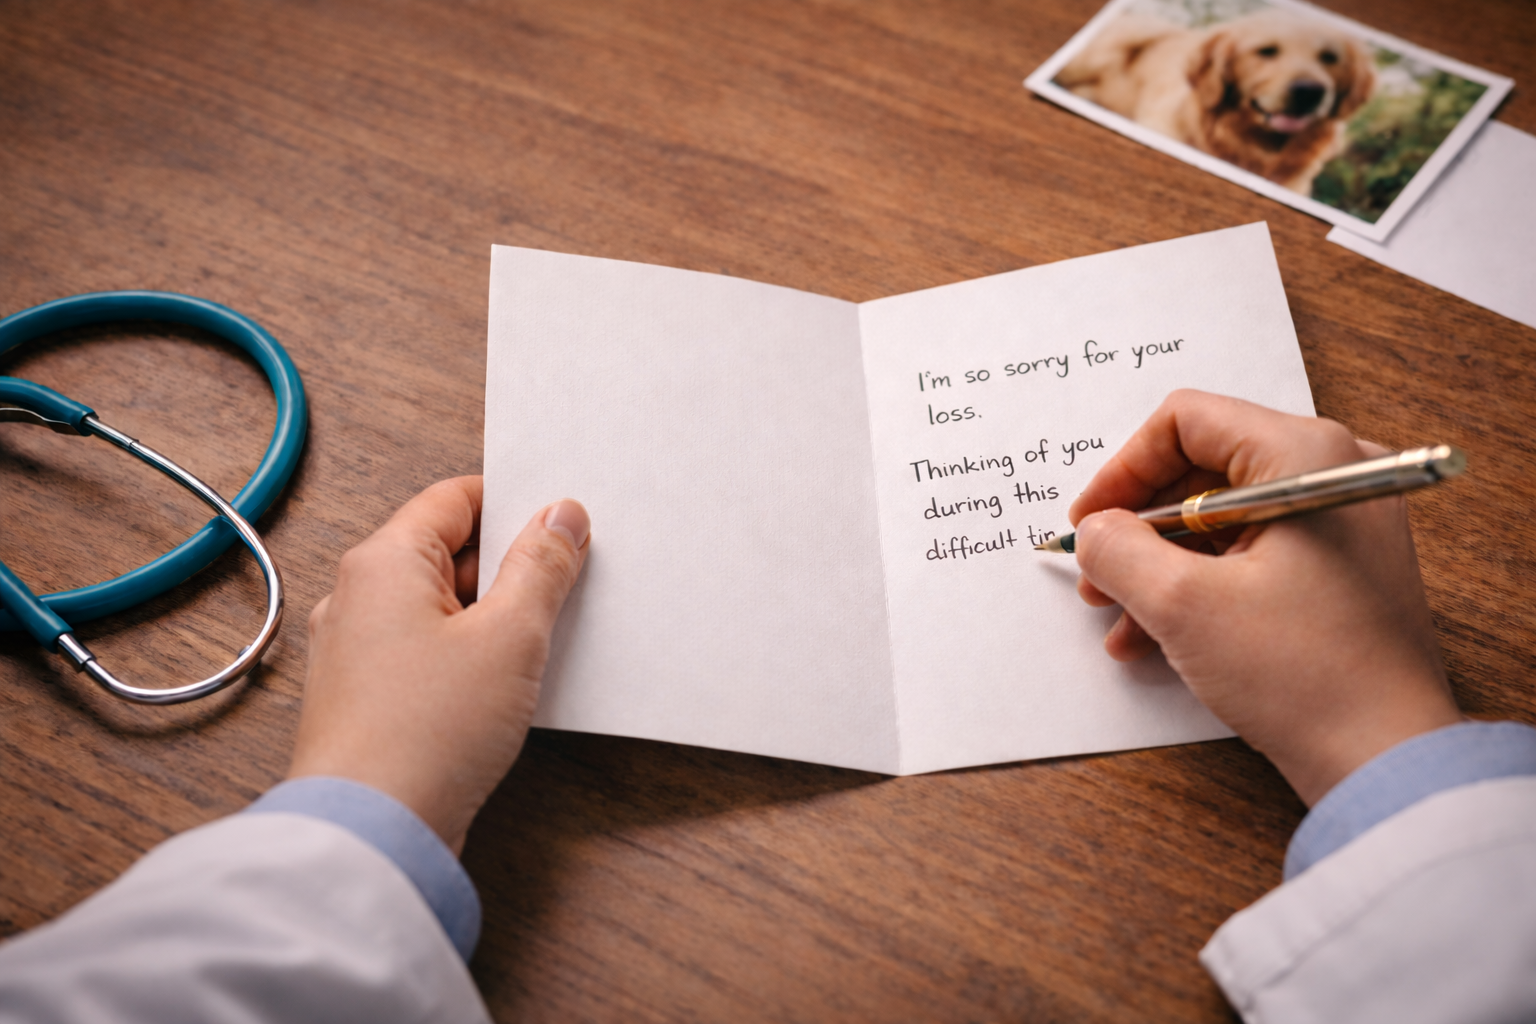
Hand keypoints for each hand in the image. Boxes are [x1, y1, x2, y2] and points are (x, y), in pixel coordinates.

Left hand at [289, 477, 588, 852]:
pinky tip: (506, 681)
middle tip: (566, 582)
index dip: (514, 503)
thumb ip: (541, 567)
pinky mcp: (368, 698)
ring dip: (493, 615)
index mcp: (383, 562)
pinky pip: (427, 652)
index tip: (562, 521)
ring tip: (541, 638)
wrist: (373, 834)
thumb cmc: (428, 733)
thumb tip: (560, 517)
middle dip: (510, 564)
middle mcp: (358, 597)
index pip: (454, 499)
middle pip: (447, 552)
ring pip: (441, 606)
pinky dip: (469, 655)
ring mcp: (358, 650)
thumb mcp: (510, 637)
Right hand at [1071, 390, 1459, 805]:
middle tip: (1098, 573)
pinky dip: (1200, 587)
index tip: (1091, 522)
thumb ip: (1118, 550)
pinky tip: (1155, 638)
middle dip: (1138, 527)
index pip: (1186, 422)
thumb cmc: (1304, 674)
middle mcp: (1332, 473)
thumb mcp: (1182, 605)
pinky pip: (1251, 555)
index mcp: (1304, 456)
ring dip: (1160, 565)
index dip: (1123, 470)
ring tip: (1120, 617)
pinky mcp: (1340, 570)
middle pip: (1201, 470)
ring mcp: (1342, 524)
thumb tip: (1094, 533)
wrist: (1385, 758)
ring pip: (1220, 520)